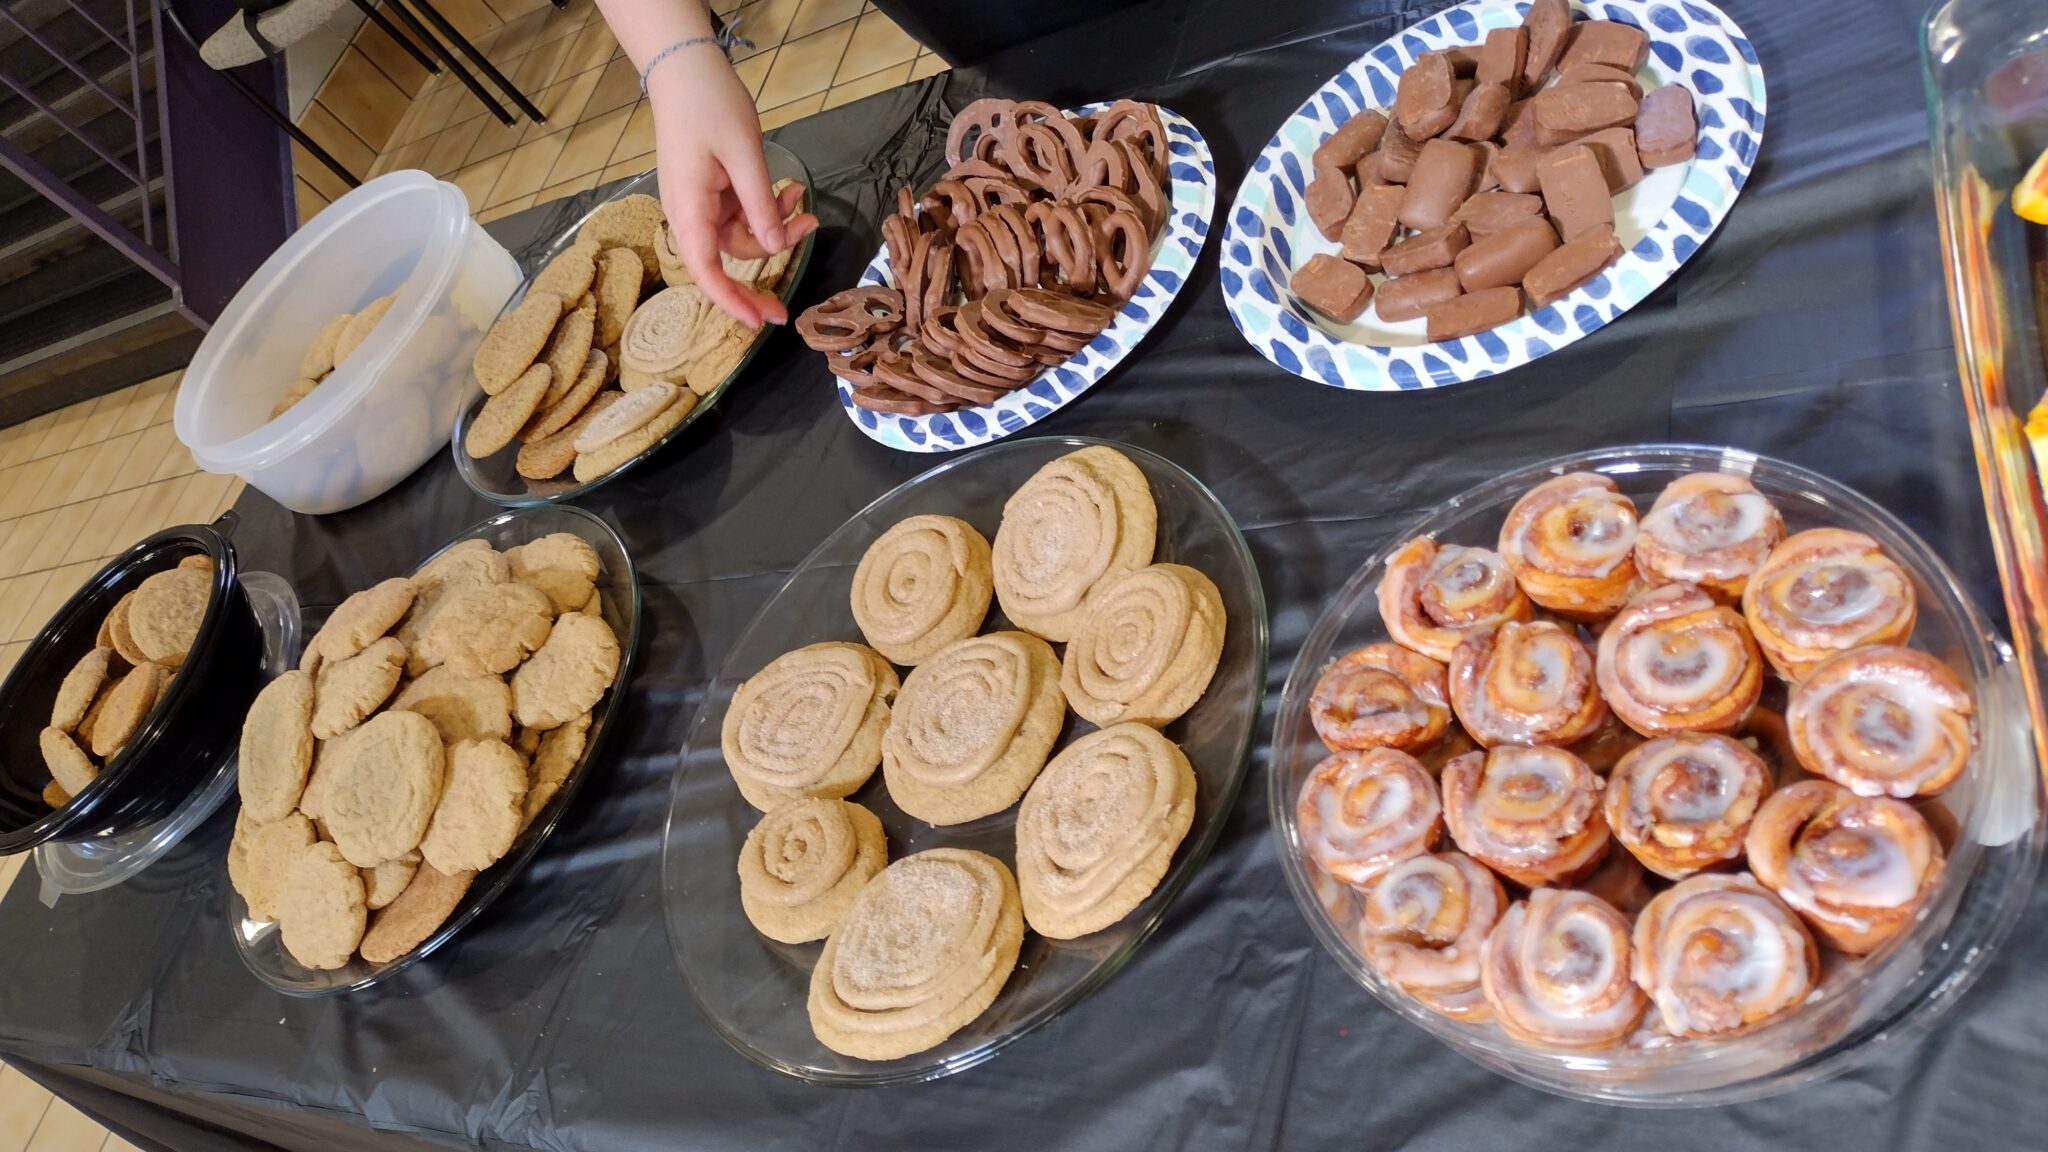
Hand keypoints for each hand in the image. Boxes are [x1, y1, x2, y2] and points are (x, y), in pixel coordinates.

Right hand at [645, 47, 818, 327]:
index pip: (706, 270)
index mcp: (688, 209)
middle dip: (764, 270)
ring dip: (776, 227)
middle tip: (795, 288)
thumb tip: (775, 248)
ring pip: (741, 235)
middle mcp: (688, 212)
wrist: (686, 68)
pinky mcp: (711, 190)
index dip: (732, 300)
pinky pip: (742, 213)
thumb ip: (760, 205)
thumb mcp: (744, 155)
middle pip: (727, 258)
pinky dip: (769, 207)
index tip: (759, 323)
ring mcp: (699, 202)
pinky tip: (793, 191)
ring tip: (807, 206)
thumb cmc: (710, 105)